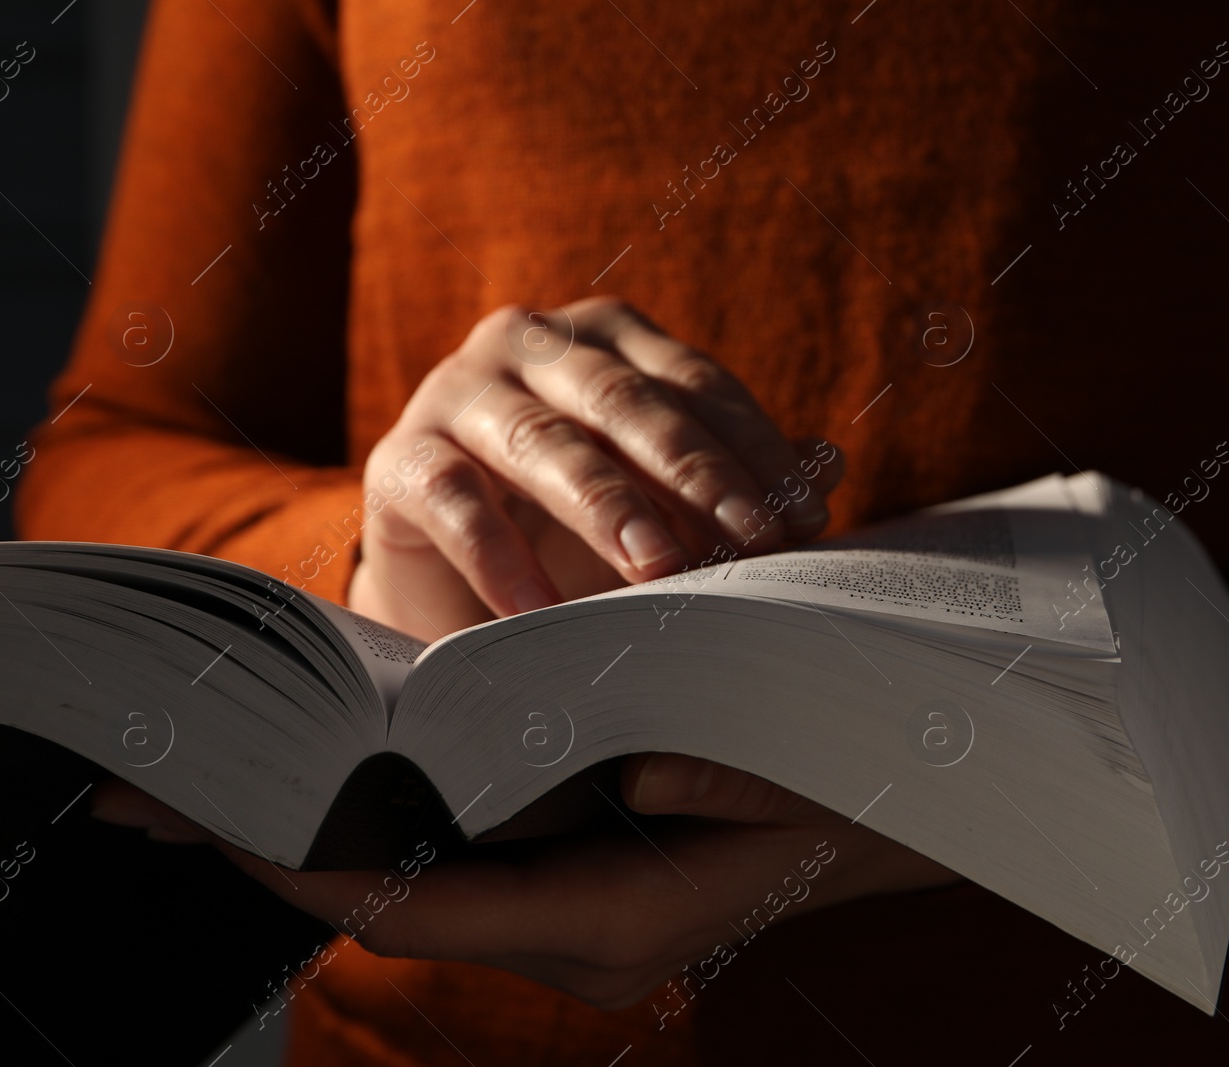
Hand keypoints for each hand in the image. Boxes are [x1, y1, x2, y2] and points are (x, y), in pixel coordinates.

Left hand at [89, 756, 960, 1008]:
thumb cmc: (853, 802)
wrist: (898, 817)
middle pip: (388, 900)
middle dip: (274, 848)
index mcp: (613, 920)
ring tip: (217, 765)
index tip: (206, 827)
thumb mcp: (812, 790)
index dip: (310, 873)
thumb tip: (640, 773)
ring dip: (316, 827)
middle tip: (149, 796)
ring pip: (409, 876)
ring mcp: (565, 903)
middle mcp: (571, 929)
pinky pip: (450, 854)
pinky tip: (336, 757)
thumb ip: (732, 795)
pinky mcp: (571, 869)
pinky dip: (382, 812)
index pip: (424, 912)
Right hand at [349, 296, 845, 640]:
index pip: (695, 384)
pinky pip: (453, 500)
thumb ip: (733, 476)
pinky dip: (499, 556)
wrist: (447, 569)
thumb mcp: (659, 500)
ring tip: (659, 569)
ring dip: (607, 505)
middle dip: (694, 472)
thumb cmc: (569, 523)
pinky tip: (541, 610)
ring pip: (542, 440)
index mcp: (608, 338)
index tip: (803, 519)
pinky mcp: (399, 460)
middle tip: (748, 540)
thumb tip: (829, 464)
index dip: (753, 451)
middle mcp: (531, 342)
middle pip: (624, 401)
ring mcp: (457, 392)